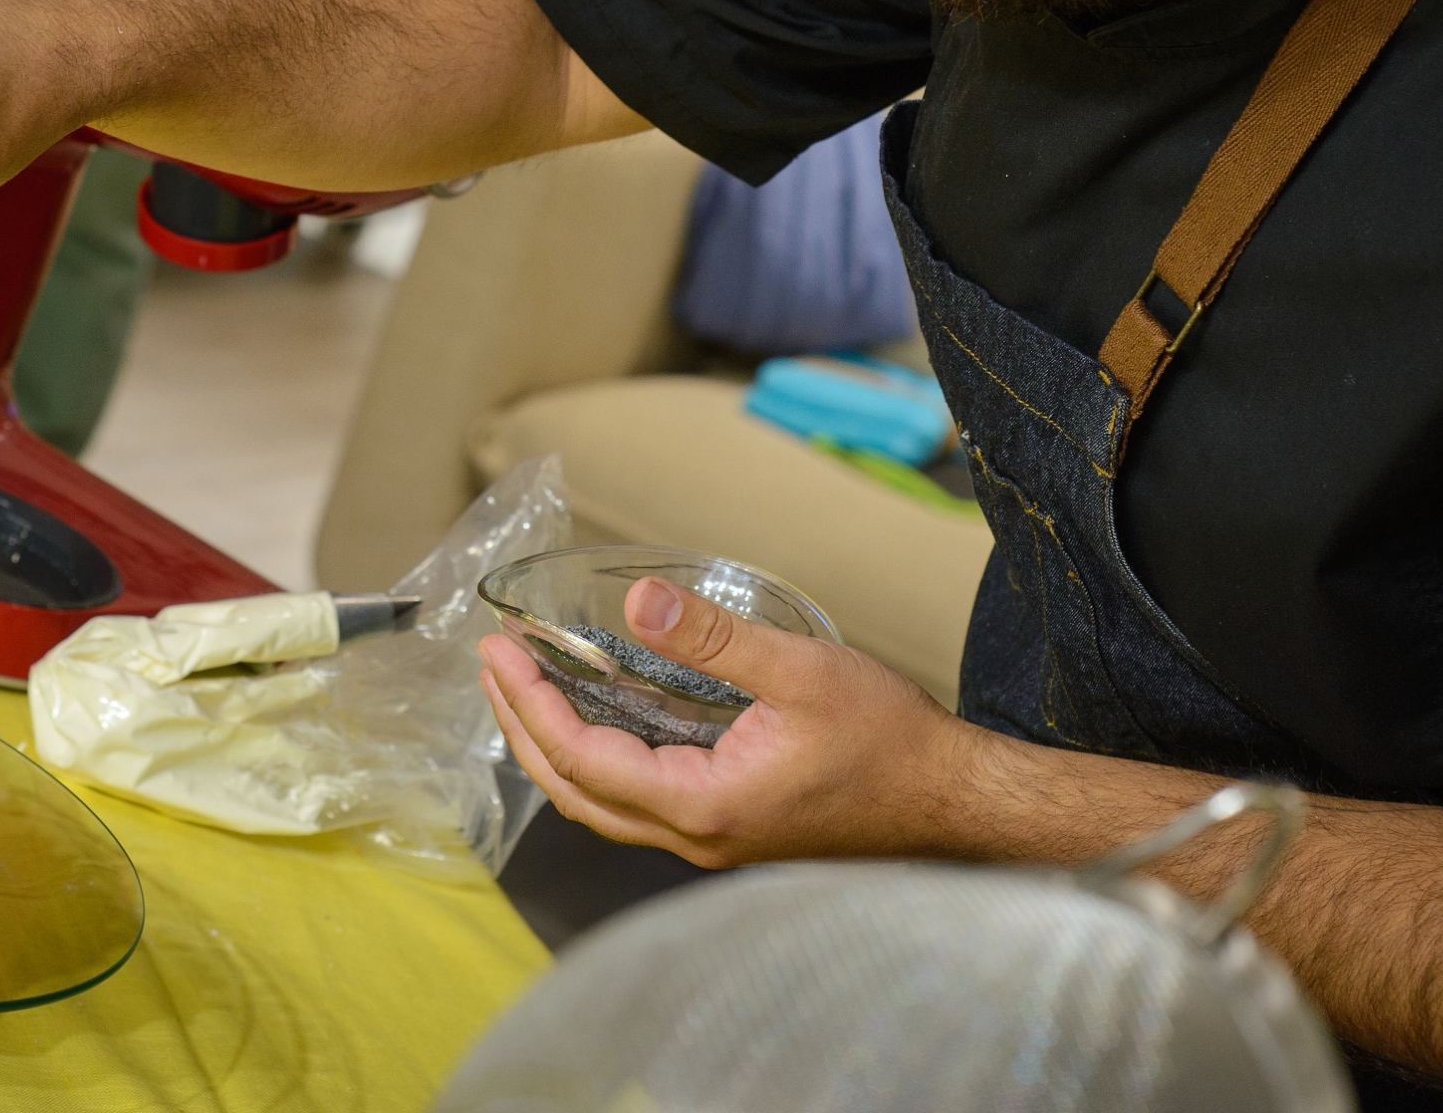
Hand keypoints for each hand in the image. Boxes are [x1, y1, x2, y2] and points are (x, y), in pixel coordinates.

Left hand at [478, 576, 978, 866]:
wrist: (950, 801)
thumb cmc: (887, 739)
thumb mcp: (798, 671)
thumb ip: (711, 637)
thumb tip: (636, 600)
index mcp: (701, 806)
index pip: (580, 758)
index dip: (529, 703)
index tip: (499, 652)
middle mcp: (693, 839)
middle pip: (574, 792)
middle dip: (522, 728)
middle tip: (492, 666)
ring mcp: (709, 842)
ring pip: (601, 805)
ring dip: (553, 748)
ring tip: (524, 689)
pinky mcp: (727, 831)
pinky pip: (636, 803)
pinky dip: (595, 761)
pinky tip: (595, 718)